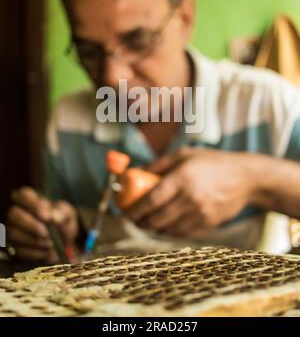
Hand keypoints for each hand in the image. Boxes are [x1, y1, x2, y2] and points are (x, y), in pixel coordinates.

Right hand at [7, 187, 77, 262]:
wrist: (65, 240)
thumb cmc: (62, 221)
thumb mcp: (67, 213)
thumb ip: (62, 213)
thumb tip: (54, 217)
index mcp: (31, 200)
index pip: (23, 195)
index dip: (33, 204)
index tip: (47, 216)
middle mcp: (18, 213)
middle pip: (14, 214)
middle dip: (31, 224)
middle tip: (47, 233)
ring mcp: (15, 230)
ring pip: (15, 233)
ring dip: (35, 240)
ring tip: (51, 244)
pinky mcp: (16, 247)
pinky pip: (20, 250)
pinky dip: (37, 253)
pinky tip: (49, 252)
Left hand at [125, 148, 255, 238]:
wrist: (244, 178)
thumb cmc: (211, 162)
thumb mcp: (183, 154)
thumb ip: (158, 164)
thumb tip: (134, 173)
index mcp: (183, 178)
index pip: (151, 200)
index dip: (134, 209)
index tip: (124, 212)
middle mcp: (191, 198)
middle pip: (157, 219)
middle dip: (140, 222)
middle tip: (132, 218)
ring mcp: (201, 214)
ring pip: (168, 230)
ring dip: (153, 228)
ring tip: (146, 221)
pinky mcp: (208, 224)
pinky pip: (182, 234)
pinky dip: (169, 231)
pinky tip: (165, 224)